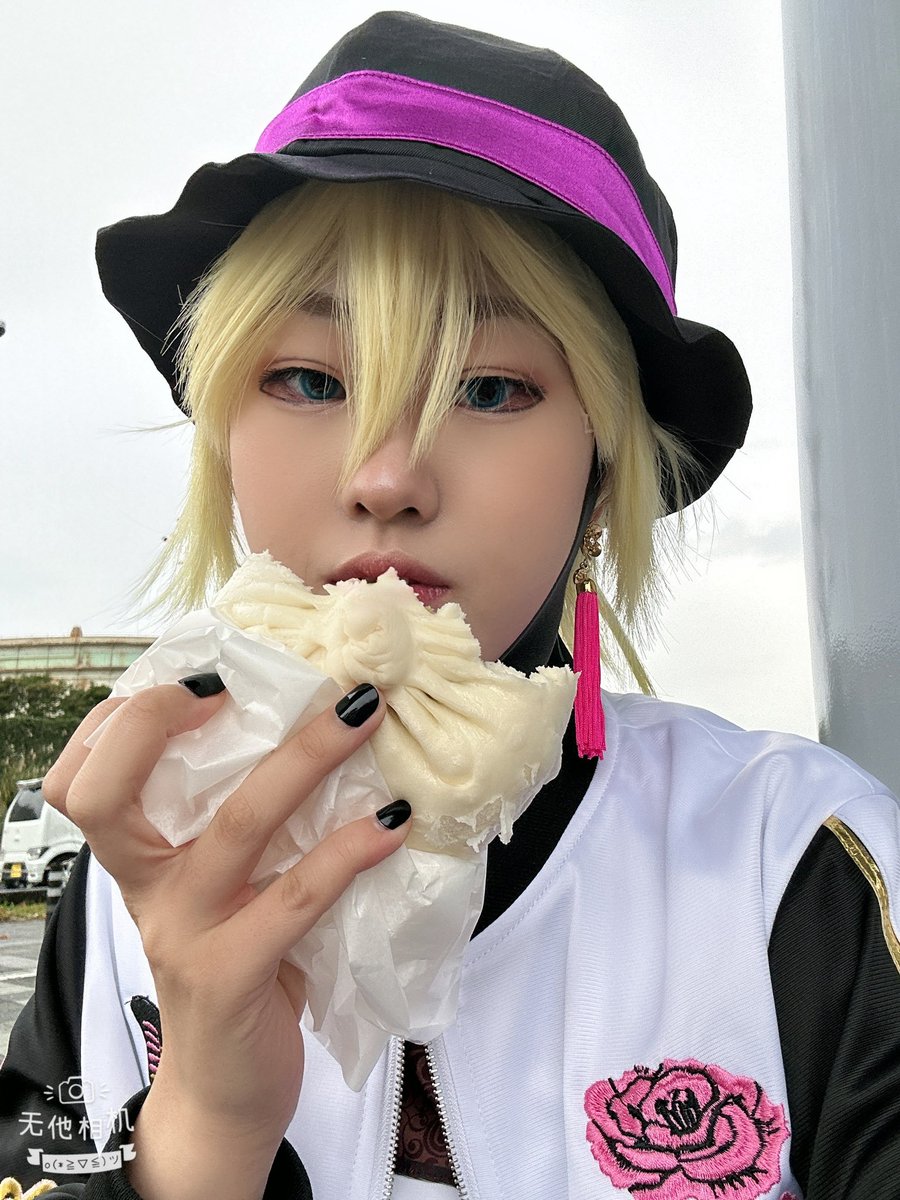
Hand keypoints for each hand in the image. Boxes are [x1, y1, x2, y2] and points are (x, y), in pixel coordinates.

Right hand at [43, 676, 409, 1199]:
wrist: (226, 1092)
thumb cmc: (234, 969)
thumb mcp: (217, 892)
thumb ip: (237, 828)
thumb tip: (309, 729)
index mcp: (139, 863)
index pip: (81, 780)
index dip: (120, 721)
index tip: (200, 681)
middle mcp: (148, 891)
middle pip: (120, 789)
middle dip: (169, 715)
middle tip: (262, 678)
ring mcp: (185, 935)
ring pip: (233, 826)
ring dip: (305, 758)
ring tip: (363, 715)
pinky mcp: (232, 977)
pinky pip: (295, 897)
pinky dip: (349, 851)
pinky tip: (393, 822)